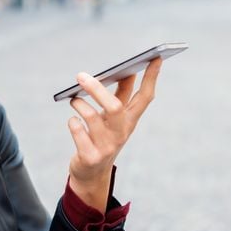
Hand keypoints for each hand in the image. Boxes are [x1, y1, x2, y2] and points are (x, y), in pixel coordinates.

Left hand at [67, 58, 161, 212]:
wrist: (91, 173)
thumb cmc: (102, 137)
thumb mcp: (113, 119)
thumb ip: (120, 96)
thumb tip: (127, 71)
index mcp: (130, 121)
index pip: (145, 97)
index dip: (151, 77)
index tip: (156, 57)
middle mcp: (121, 133)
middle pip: (115, 107)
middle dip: (97, 89)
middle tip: (81, 76)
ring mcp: (106, 147)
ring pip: (91, 118)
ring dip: (79, 104)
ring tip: (74, 99)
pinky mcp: (90, 157)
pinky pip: (78, 131)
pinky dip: (73, 122)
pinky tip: (73, 121)